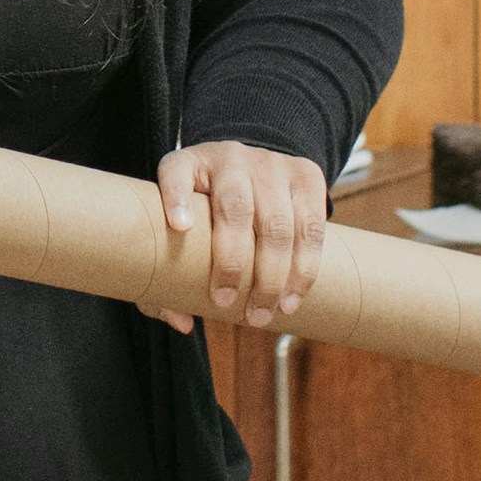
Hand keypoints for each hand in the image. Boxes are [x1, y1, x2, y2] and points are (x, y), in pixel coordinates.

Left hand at [156, 139, 328, 333]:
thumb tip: (182, 322)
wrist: (253, 166)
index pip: (177, 174)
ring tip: (266, 313)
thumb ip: (168, 271)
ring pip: (278, 223)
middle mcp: (231, 158)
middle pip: (236, 209)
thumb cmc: (206, 208)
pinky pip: (312, 226)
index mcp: (188, 163)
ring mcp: (272, 165)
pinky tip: (293, 297)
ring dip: (274, 276)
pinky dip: (305, 267)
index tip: (179, 227)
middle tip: (227, 304)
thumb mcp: (179, 224)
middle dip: (233, 262)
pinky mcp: (307, 176)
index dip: (176, 199)